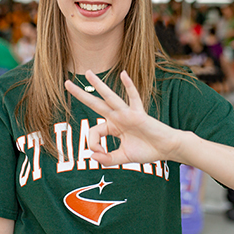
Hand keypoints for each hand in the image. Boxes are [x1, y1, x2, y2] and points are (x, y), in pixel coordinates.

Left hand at [65, 70, 182, 165]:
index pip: (94, 132)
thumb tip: (92, 157)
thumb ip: (108, 159)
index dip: (93, 145)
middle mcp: (117, 117)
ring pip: (110, 98)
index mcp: (112, 126)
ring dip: (99, 85)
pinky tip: (123, 75)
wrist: (166, 149)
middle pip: (95, 104)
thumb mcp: (123, 158)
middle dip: (81, 94)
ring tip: (89, 73)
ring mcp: (127, 114)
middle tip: (66, 83)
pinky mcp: (139, 114)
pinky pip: (134, 98)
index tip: (101, 154)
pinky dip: (129, 87)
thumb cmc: (147, 151)